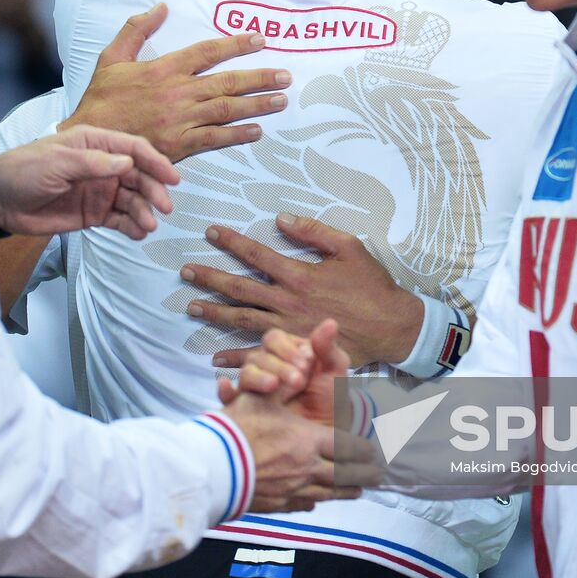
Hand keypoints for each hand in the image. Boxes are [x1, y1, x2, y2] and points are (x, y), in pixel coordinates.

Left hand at [0, 125, 178, 237]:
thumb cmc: (23, 170)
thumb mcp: (56, 162)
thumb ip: (92, 163)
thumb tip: (127, 163)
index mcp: (94, 144)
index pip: (133, 149)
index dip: (155, 161)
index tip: (171, 177)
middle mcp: (102, 166)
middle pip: (138, 176)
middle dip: (153, 190)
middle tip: (164, 206)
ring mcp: (99, 191)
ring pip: (132, 200)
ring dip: (144, 211)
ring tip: (148, 225)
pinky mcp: (93, 214)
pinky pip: (120, 219)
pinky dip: (131, 226)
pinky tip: (138, 233)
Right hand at [61, 3, 291, 161]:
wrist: (91, 141)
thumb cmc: (101, 100)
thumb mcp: (111, 57)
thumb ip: (136, 29)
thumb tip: (160, 7)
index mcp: (164, 68)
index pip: (207, 51)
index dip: (236, 44)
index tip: (259, 39)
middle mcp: (177, 92)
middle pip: (227, 80)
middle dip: (260, 76)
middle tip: (285, 75)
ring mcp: (181, 120)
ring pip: (227, 109)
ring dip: (257, 104)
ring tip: (281, 99)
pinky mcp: (180, 145)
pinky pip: (216, 138)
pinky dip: (238, 134)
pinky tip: (257, 131)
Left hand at [181, 213, 421, 367]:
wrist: (391, 326)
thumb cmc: (372, 285)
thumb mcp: (349, 247)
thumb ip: (314, 232)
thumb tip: (281, 219)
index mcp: (299, 275)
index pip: (256, 255)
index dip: (231, 242)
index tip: (210, 232)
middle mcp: (287, 302)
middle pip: (239, 289)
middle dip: (210, 278)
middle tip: (185, 271)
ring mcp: (289, 328)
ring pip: (242, 320)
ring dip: (214, 313)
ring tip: (191, 307)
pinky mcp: (295, 350)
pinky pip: (260, 355)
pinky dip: (237, 358)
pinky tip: (215, 358)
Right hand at [220, 321, 353, 427]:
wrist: (327, 433)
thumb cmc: (331, 399)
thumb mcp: (334, 372)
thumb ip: (328, 349)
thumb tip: (330, 323)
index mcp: (287, 351)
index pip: (274, 339)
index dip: (287, 348)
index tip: (306, 363)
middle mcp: (268, 366)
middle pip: (258, 355)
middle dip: (277, 366)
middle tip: (298, 381)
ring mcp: (256, 386)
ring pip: (245, 374)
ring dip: (258, 378)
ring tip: (273, 387)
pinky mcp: (248, 408)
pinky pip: (229, 399)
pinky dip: (225, 392)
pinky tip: (226, 389)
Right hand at [221, 321, 376, 511]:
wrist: (212, 467)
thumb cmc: (240, 426)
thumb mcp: (265, 392)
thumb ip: (298, 360)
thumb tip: (329, 324)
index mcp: (309, 440)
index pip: (348, 448)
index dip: (364, 452)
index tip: (374, 453)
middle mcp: (307, 467)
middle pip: (344, 476)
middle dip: (362, 476)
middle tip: (375, 476)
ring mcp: (293, 489)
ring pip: (328, 493)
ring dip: (345, 492)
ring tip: (357, 491)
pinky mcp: (277, 505)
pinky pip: (302, 504)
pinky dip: (313, 501)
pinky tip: (316, 501)